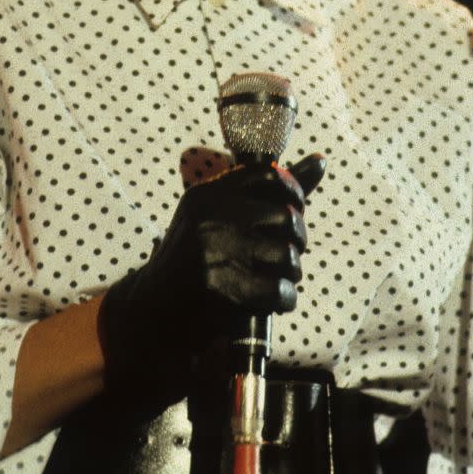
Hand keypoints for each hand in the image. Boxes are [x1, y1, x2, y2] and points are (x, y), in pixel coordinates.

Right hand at [98, 153, 326, 416]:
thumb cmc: (194, 264)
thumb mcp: (219, 219)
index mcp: (207, 194)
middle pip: (286, 217)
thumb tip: (321, 161)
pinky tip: (274, 302)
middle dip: (298, 240)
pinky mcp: (218, 286)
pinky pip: (279, 289)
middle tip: (288, 257)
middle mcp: (209, 215)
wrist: (151, 312)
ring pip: (287, 255)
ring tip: (278, 280)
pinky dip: (285, 299)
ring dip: (292, 274)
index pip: (269, 175)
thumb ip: (269, 193)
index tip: (294, 212)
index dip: (294, 192)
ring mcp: (212, 249)